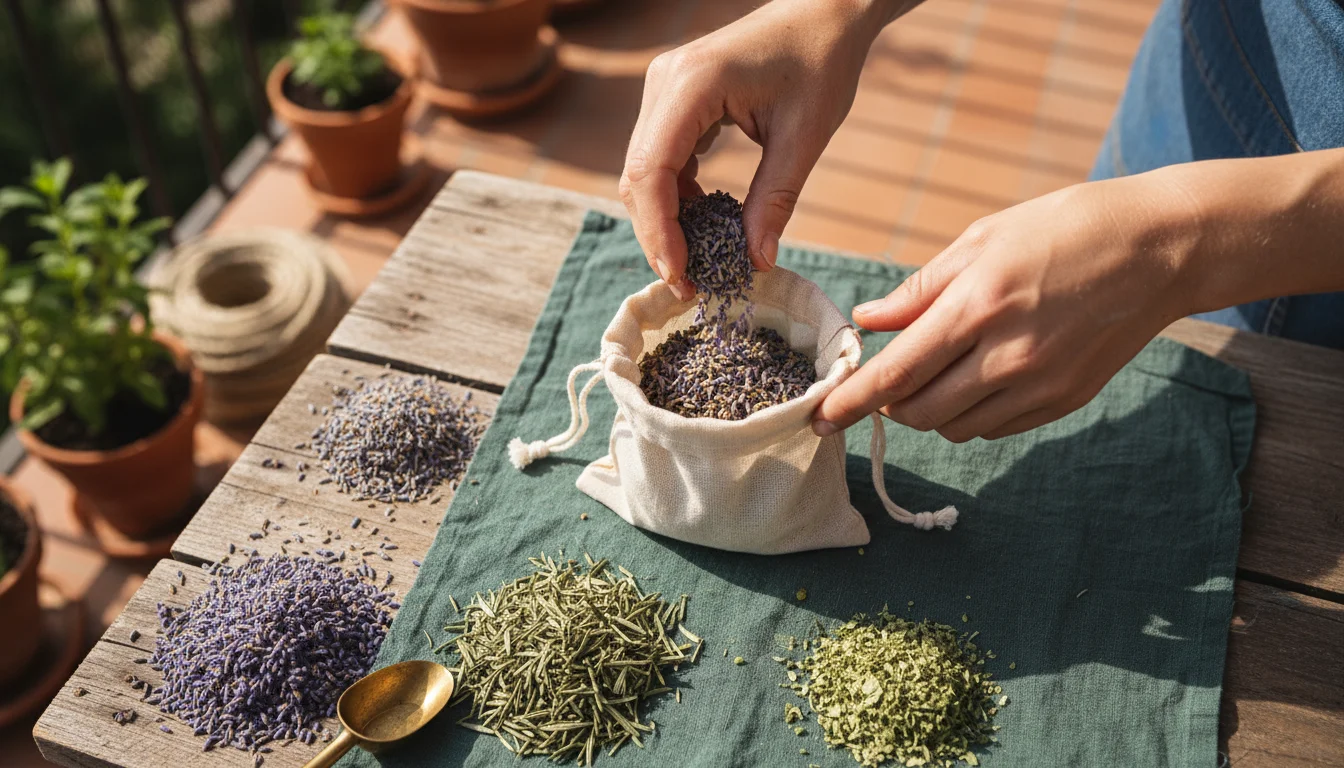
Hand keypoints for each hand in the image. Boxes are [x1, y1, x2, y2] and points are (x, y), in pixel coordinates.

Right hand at [620, 0, 905, 298]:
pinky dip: (676, 198)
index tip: (682, 278)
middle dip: (659, 236)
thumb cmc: (821, 62)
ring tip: (698, 263)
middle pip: (637, 177)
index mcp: (691, 84)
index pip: (652, 172)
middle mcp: (663, 83)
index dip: (660, 232)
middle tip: (690, 285)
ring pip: (642, 172)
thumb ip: (776, 200)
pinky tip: (705, 223)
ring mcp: (663, 89)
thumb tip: (756, 263)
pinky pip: (659, 159)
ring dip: (665, 221)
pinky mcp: (672, 100)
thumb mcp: (804, 137)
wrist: (824, 12)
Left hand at [813, 174, 1200, 441]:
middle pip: (920, 412)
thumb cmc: (1065, 228)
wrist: (1162, 248)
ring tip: (934, 372)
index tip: (819, 418)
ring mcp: (1040, 384)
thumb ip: (920, 290)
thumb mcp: (983, 239)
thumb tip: (866, 321)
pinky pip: (995, 427)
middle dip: (887, 406)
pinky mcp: (1065, 401)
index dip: (850, 402)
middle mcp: (1008, 355)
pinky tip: (976, 378)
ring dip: (928, 411)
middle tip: (882, 383)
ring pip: (956, 427)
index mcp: (979, 305)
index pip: (896, 373)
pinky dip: (971, 413)